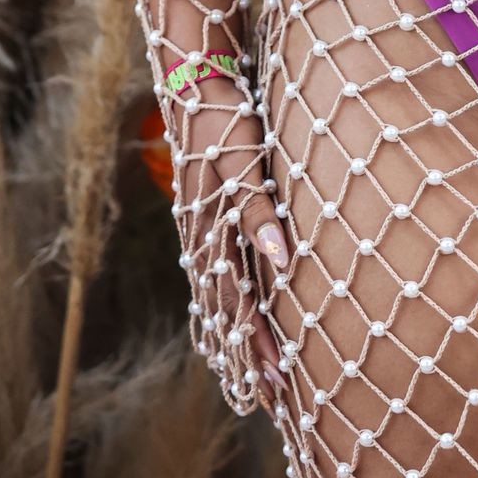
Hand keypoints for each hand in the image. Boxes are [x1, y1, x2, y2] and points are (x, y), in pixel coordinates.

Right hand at [169, 69, 291, 412]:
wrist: (195, 81)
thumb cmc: (227, 118)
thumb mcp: (244, 159)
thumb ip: (260, 210)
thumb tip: (281, 260)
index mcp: (213, 233)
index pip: (239, 303)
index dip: (257, 343)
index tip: (278, 380)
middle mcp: (202, 240)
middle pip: (227, 310)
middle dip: (248, 353)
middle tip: (273, 396)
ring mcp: (201, 230)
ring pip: (218, 297)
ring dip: (234, 337)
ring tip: (249, 375)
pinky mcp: (205, 217)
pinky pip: (215, 274)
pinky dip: (222, 307)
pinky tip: (228, 322)